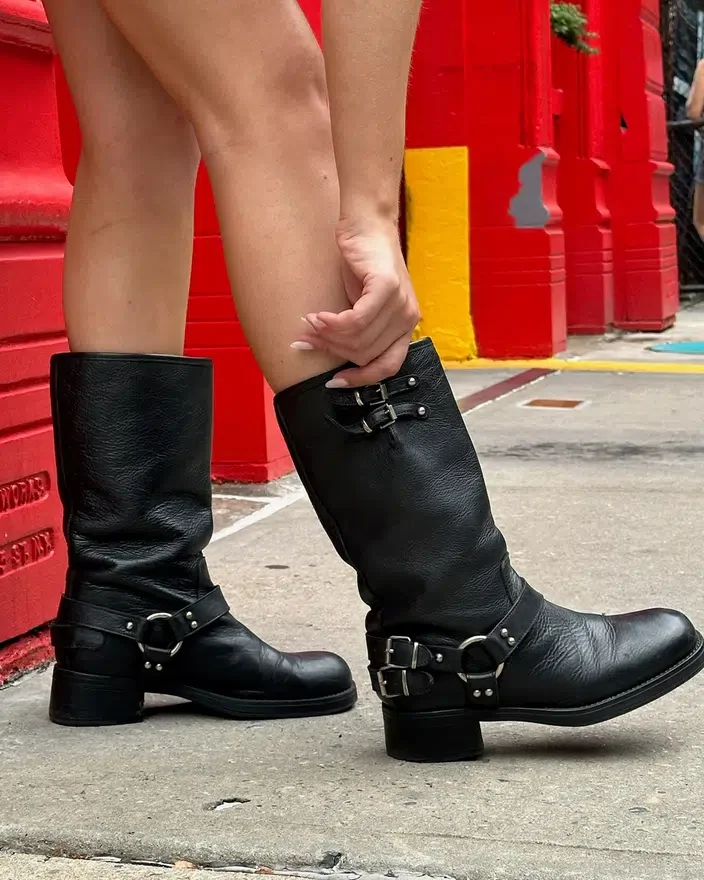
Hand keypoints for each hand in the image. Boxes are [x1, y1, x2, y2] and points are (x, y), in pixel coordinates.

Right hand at [293, 217, 419, 387]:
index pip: (388, 366)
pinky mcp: (387, 288)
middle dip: (333, 350)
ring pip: (358, 339)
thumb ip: (356, 331)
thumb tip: (330, 353)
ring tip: (309, 325)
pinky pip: (356, 321)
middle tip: (309, 339)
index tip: (336, 381)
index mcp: (405, 326)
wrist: (366, 224)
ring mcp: (400, 303)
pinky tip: (318, 317)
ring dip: (328, 336)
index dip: (361, 379)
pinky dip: (333, 323)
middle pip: (366, 354)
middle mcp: (408, 318)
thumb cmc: (362, 263)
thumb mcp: (361, 304)